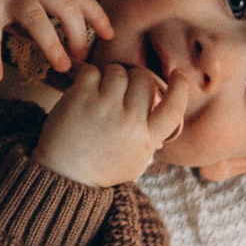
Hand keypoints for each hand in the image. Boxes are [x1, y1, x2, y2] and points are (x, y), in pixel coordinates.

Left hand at [34, 62, 183, 187]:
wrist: (64, 175)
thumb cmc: (102, 167)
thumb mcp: (136, 160)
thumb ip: (152, 137)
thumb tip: (162, 109)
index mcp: (147, 140)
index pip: (174, 109)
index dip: (180, 88)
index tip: (178, 75)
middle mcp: (130, 123)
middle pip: (143, 80)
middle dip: (134, 78)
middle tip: (122, 88)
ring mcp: (105, 108)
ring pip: (118, 71)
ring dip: (110, 75)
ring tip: (101, 91)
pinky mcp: (81, 98)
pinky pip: (92, 71)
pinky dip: (88, 76)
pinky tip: (85, 91)